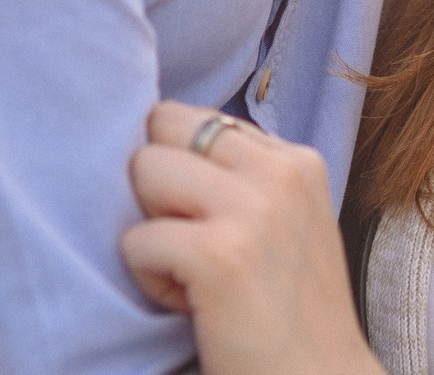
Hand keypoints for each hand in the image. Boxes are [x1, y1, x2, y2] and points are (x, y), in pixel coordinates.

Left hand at [122, 101, 385, 374]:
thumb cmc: (291, 316)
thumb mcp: (287, 222)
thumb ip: (244, 176)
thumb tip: (161, 137)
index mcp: (297, 160)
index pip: (197, 118)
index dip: (183, 168)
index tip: (212, 224)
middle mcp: (280, 172)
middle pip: (162, 127)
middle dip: (158, 184)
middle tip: (193, 244)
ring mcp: (253, 210)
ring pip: (143, 169)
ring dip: (151, 228)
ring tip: (192, 273)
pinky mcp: (219, 256)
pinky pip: (135, 238)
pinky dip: (148, 278)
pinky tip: (191, 306)